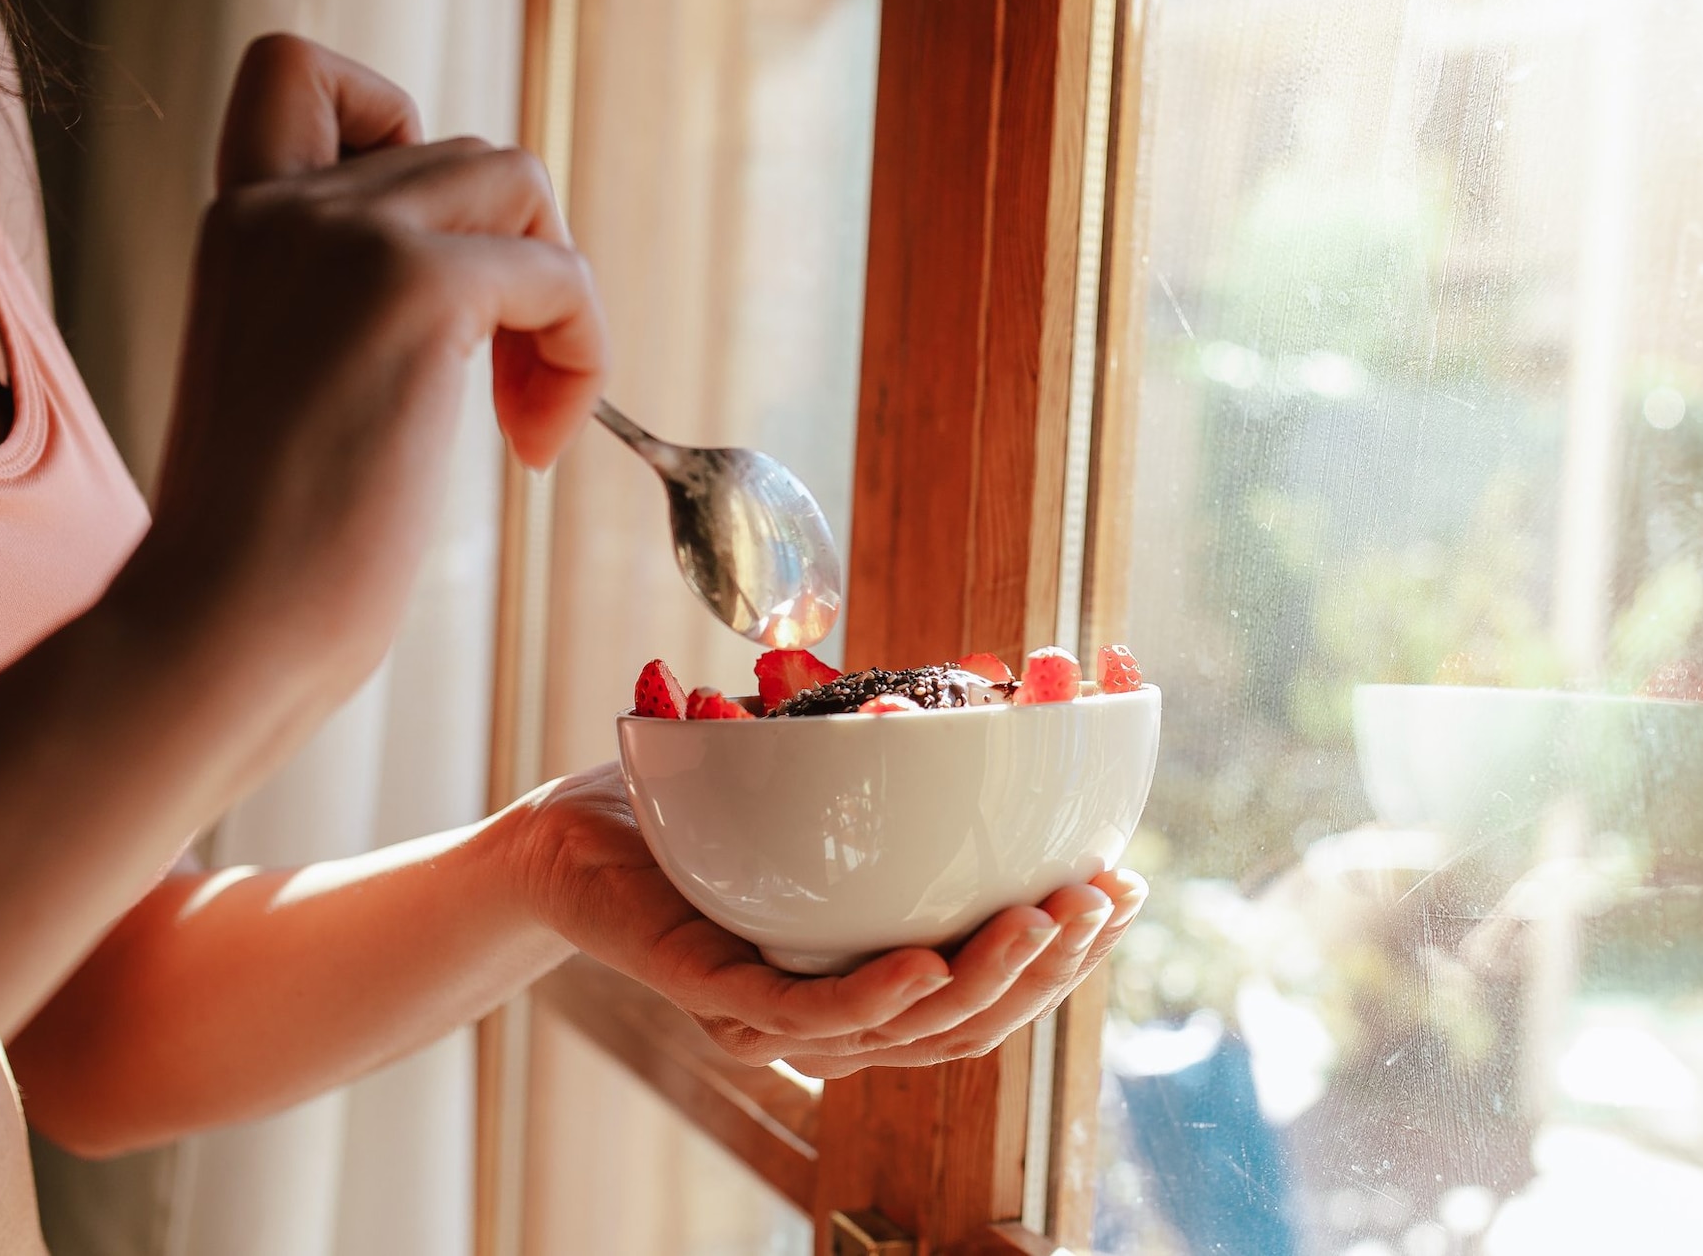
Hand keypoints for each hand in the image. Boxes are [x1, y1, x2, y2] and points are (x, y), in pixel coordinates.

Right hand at [119, 35, 606, 701]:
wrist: (222, 627)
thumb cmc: (261, 554)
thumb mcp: (292, 385)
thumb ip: (346, 308)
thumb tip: (480, 289)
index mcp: (238, 225)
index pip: (304, 72)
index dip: (399, 131)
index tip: (428, 257)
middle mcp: (281, 205)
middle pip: (466, 149)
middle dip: (519, 261)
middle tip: (506, 391)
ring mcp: (346, 237)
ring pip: (521, 181)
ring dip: (559, 298)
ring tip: (525, 418)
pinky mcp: (414, 290)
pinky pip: (562, 274)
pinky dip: (582, 358)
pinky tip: (534, 451)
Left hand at [513, 765, 1145, 1076]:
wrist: (571, 831)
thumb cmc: (700, 803)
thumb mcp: (824, 769)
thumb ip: (907, 752)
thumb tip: (1008, 671)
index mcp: (878, 970)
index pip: (995, 985)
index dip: (1071, 952)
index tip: (1132, 887)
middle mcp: (838, 1010)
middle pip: (970, 1020)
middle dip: (1053, 965)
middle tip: (1105, 897)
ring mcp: (779, 1014)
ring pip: (908, 1030)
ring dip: (988, 978)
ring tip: (1046, 918)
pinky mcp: (716, 997)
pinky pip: (806, 1015)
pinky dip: (875, 996)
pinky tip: (927, 966)